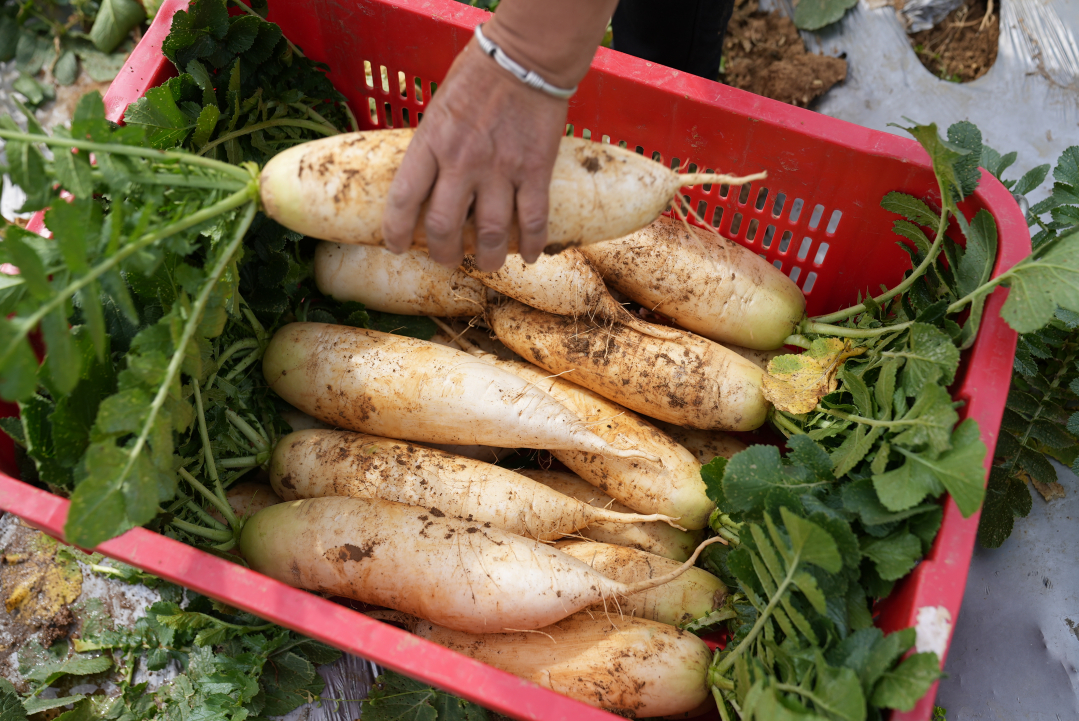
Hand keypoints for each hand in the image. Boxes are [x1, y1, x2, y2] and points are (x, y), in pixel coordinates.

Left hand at [381, 39, 567, 270]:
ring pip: (491, 233)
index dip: (396, 232)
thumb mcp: (437, 109)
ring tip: (488, 264)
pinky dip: (532, 244)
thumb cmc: (477, 77)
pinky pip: (533, 220)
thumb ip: (432, 146)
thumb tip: (427, 181)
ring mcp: (500, 169)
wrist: (524, 59)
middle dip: (444, 253)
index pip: (403, 200)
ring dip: (488, 258)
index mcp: (431, 143)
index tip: (397, 247)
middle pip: (444, 227)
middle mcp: (461, 161)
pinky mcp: (534, 171)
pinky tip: (530, 256)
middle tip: (449, 259)